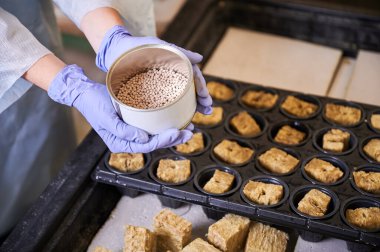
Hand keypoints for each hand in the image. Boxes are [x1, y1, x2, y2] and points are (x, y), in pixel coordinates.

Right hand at [48, 65, 192, 152]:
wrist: (85, 91)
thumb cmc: (93, 104)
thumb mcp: (106, 118)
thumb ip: (123, 131)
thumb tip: (143, 139)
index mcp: (120, 143)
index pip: (147, 146)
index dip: (164, 141)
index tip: (177, 132)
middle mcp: (128, 140)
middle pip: (155, 143)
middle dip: (173, 139)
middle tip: (189, 131)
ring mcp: (132, 132)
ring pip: (156, 136)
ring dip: (172, 133)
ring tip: (188, 127)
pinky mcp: (135, 122)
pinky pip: (153, 127)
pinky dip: (165, 125)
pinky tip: (176, 120)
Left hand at [96, 25, 212, 114]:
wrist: (116, 53)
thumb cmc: (138, 47)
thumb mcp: (160, 47)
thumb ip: (180, 52)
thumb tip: (200, 58)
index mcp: (175, 67)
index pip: (193, 78)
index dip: (202, 88)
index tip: (206, 98)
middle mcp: (170, 78)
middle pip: (190, 90)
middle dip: (201, 101)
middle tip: (207, 110)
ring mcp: (161, 87)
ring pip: (179, 100)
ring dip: (191, 109)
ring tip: (198, 117)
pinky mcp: (150, 96)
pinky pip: (164, 106)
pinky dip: (173, 113)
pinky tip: (179, 121)